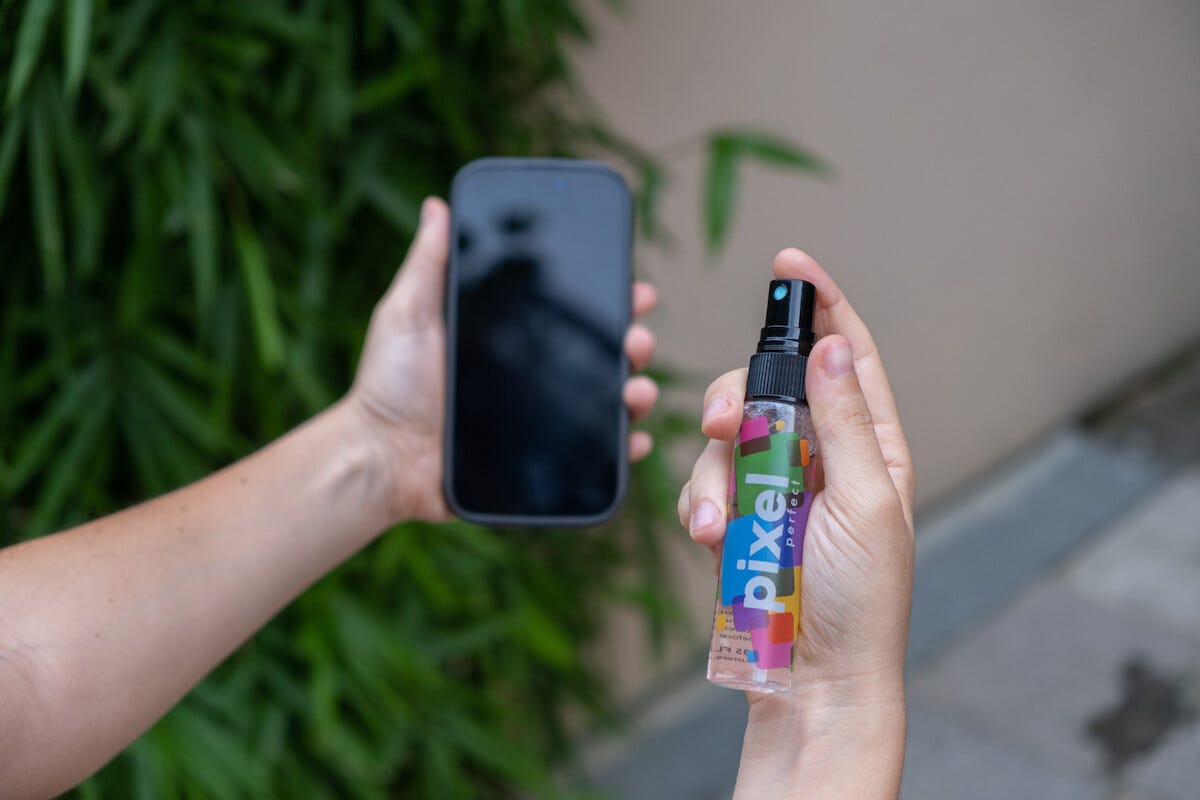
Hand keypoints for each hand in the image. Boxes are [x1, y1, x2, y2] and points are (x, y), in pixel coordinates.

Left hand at [346, 197, 659, 523]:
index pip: (568, 315)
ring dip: (632, 395)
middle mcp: (528, 379)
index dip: (606, 301)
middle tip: (638, 338)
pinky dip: (618, 453)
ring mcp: (536, 424)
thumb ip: (428, 264)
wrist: (378, 458)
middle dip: (631, 345)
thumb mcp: (407, 314)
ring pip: (602, 407)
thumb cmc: (385, 385)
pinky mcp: (536, 468)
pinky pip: (589, 461)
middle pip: (597, 358)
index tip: (634, 288)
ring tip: (636, 392)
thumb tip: (437, 206)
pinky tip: (633, 443)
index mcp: (506, 341)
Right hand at [677, 249, 914, 795]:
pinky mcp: (733, 516)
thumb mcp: (865, 502)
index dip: (822, 305)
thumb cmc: (861, 600)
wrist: (813, 678)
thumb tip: (832, 346)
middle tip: (724, 421)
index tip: (790, 264)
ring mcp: (772, 486)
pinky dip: (697, 503)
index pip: (848, 354)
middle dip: (740, 394)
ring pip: (726, 433)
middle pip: (770, 385)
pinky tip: (708, 536)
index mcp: (872, 444)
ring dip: (715, 466)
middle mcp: (821, 455)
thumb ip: (846, 421)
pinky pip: (702, 482)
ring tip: (720, 516)